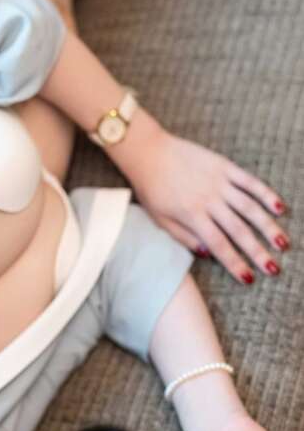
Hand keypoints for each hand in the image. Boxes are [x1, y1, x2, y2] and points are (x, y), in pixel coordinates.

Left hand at [111, 115, 289, 283]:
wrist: (148, 151)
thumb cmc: (151, 188)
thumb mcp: (159, 218)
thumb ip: (183, 237)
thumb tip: (208, 254)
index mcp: (191, 215)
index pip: (219, 245)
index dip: (235, 264)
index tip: (249, 279)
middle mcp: (208, 200)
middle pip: (239, 230)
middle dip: (258, 252)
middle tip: (274, 269)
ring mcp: (218, 182)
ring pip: (250, 207)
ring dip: (268, 227)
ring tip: (282, 243)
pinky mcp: (224, 166)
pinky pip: (249, 181)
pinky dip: (266, 194)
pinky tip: (280, 207)